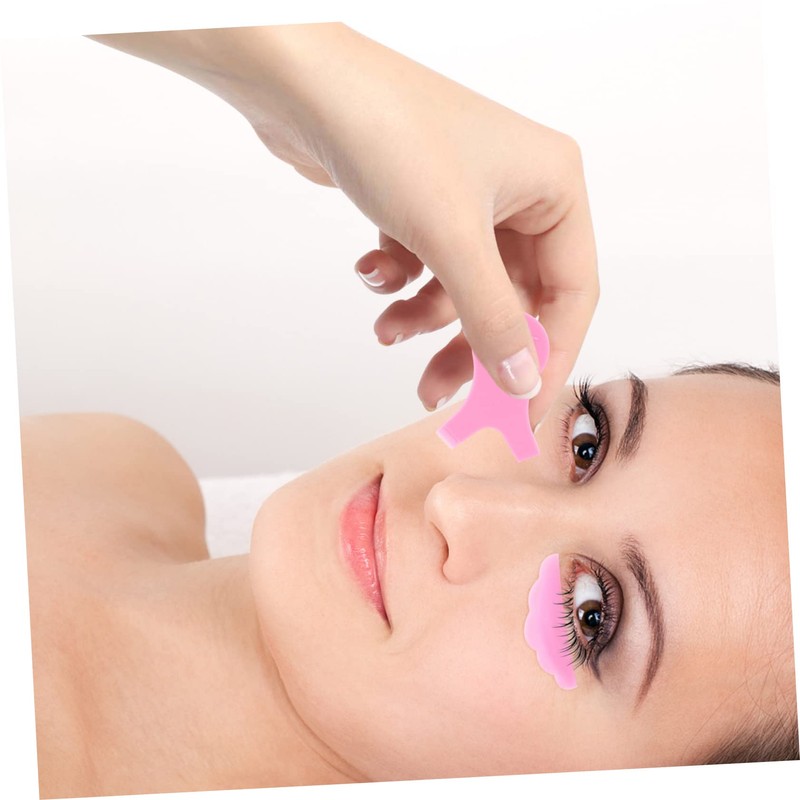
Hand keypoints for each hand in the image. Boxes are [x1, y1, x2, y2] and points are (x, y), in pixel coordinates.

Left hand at [89, 24, 597, 424]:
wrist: (301, 83)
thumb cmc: (390, 136)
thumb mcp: (452, 239)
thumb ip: (494, 318)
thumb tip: (525, 385)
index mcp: (554, 189)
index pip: (571, 294)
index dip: (548, 359)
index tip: (519, 415)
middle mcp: (519, 193)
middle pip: (512, 298)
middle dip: (471, 347)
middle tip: (440, 395)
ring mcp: (469, 198)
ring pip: (463, 288)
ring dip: (424, 319)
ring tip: (385, 332)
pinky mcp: (424, 203)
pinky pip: (427, 264)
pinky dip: (400, 281)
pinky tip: (371, 272)